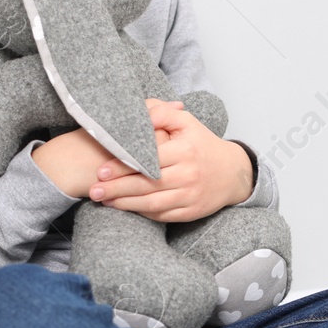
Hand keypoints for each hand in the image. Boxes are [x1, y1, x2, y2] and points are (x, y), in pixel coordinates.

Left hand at [89, 98, 252, 221]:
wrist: (234, 173)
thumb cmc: (203, 145)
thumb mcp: (188, 122)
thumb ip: (163, 113)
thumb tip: (140, 112)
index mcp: (185, 151)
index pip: (148, 159)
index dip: (122, 166)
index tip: (101, 170)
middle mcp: (189, 174)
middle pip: (146, 184)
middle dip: (117, 188)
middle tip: (94, 190)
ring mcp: (190, 196)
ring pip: (152, 204)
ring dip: (125, 204)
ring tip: (104, 201)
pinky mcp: (191, 212)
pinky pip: (162, 215)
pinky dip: (142, 213)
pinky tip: (125, 208)